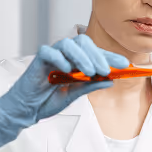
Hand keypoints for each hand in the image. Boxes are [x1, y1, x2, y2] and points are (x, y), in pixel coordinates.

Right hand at [0, 34, 128, 151]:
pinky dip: (60, 59)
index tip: (125, 65)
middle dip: (98, 55)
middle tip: (105, 70)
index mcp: (74, 61)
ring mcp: (51, 55)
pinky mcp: (38, 59)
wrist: (26, 110)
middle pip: (83, 42)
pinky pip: (49, 51)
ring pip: (68, 44)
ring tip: (89, 72)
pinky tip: (67, 70)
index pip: (95, 53)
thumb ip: (89, 86)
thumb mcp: (73, 94)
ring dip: (82, 57)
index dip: (110, 57)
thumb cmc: (46, 100)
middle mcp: (64, 55)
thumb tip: (110, 81)